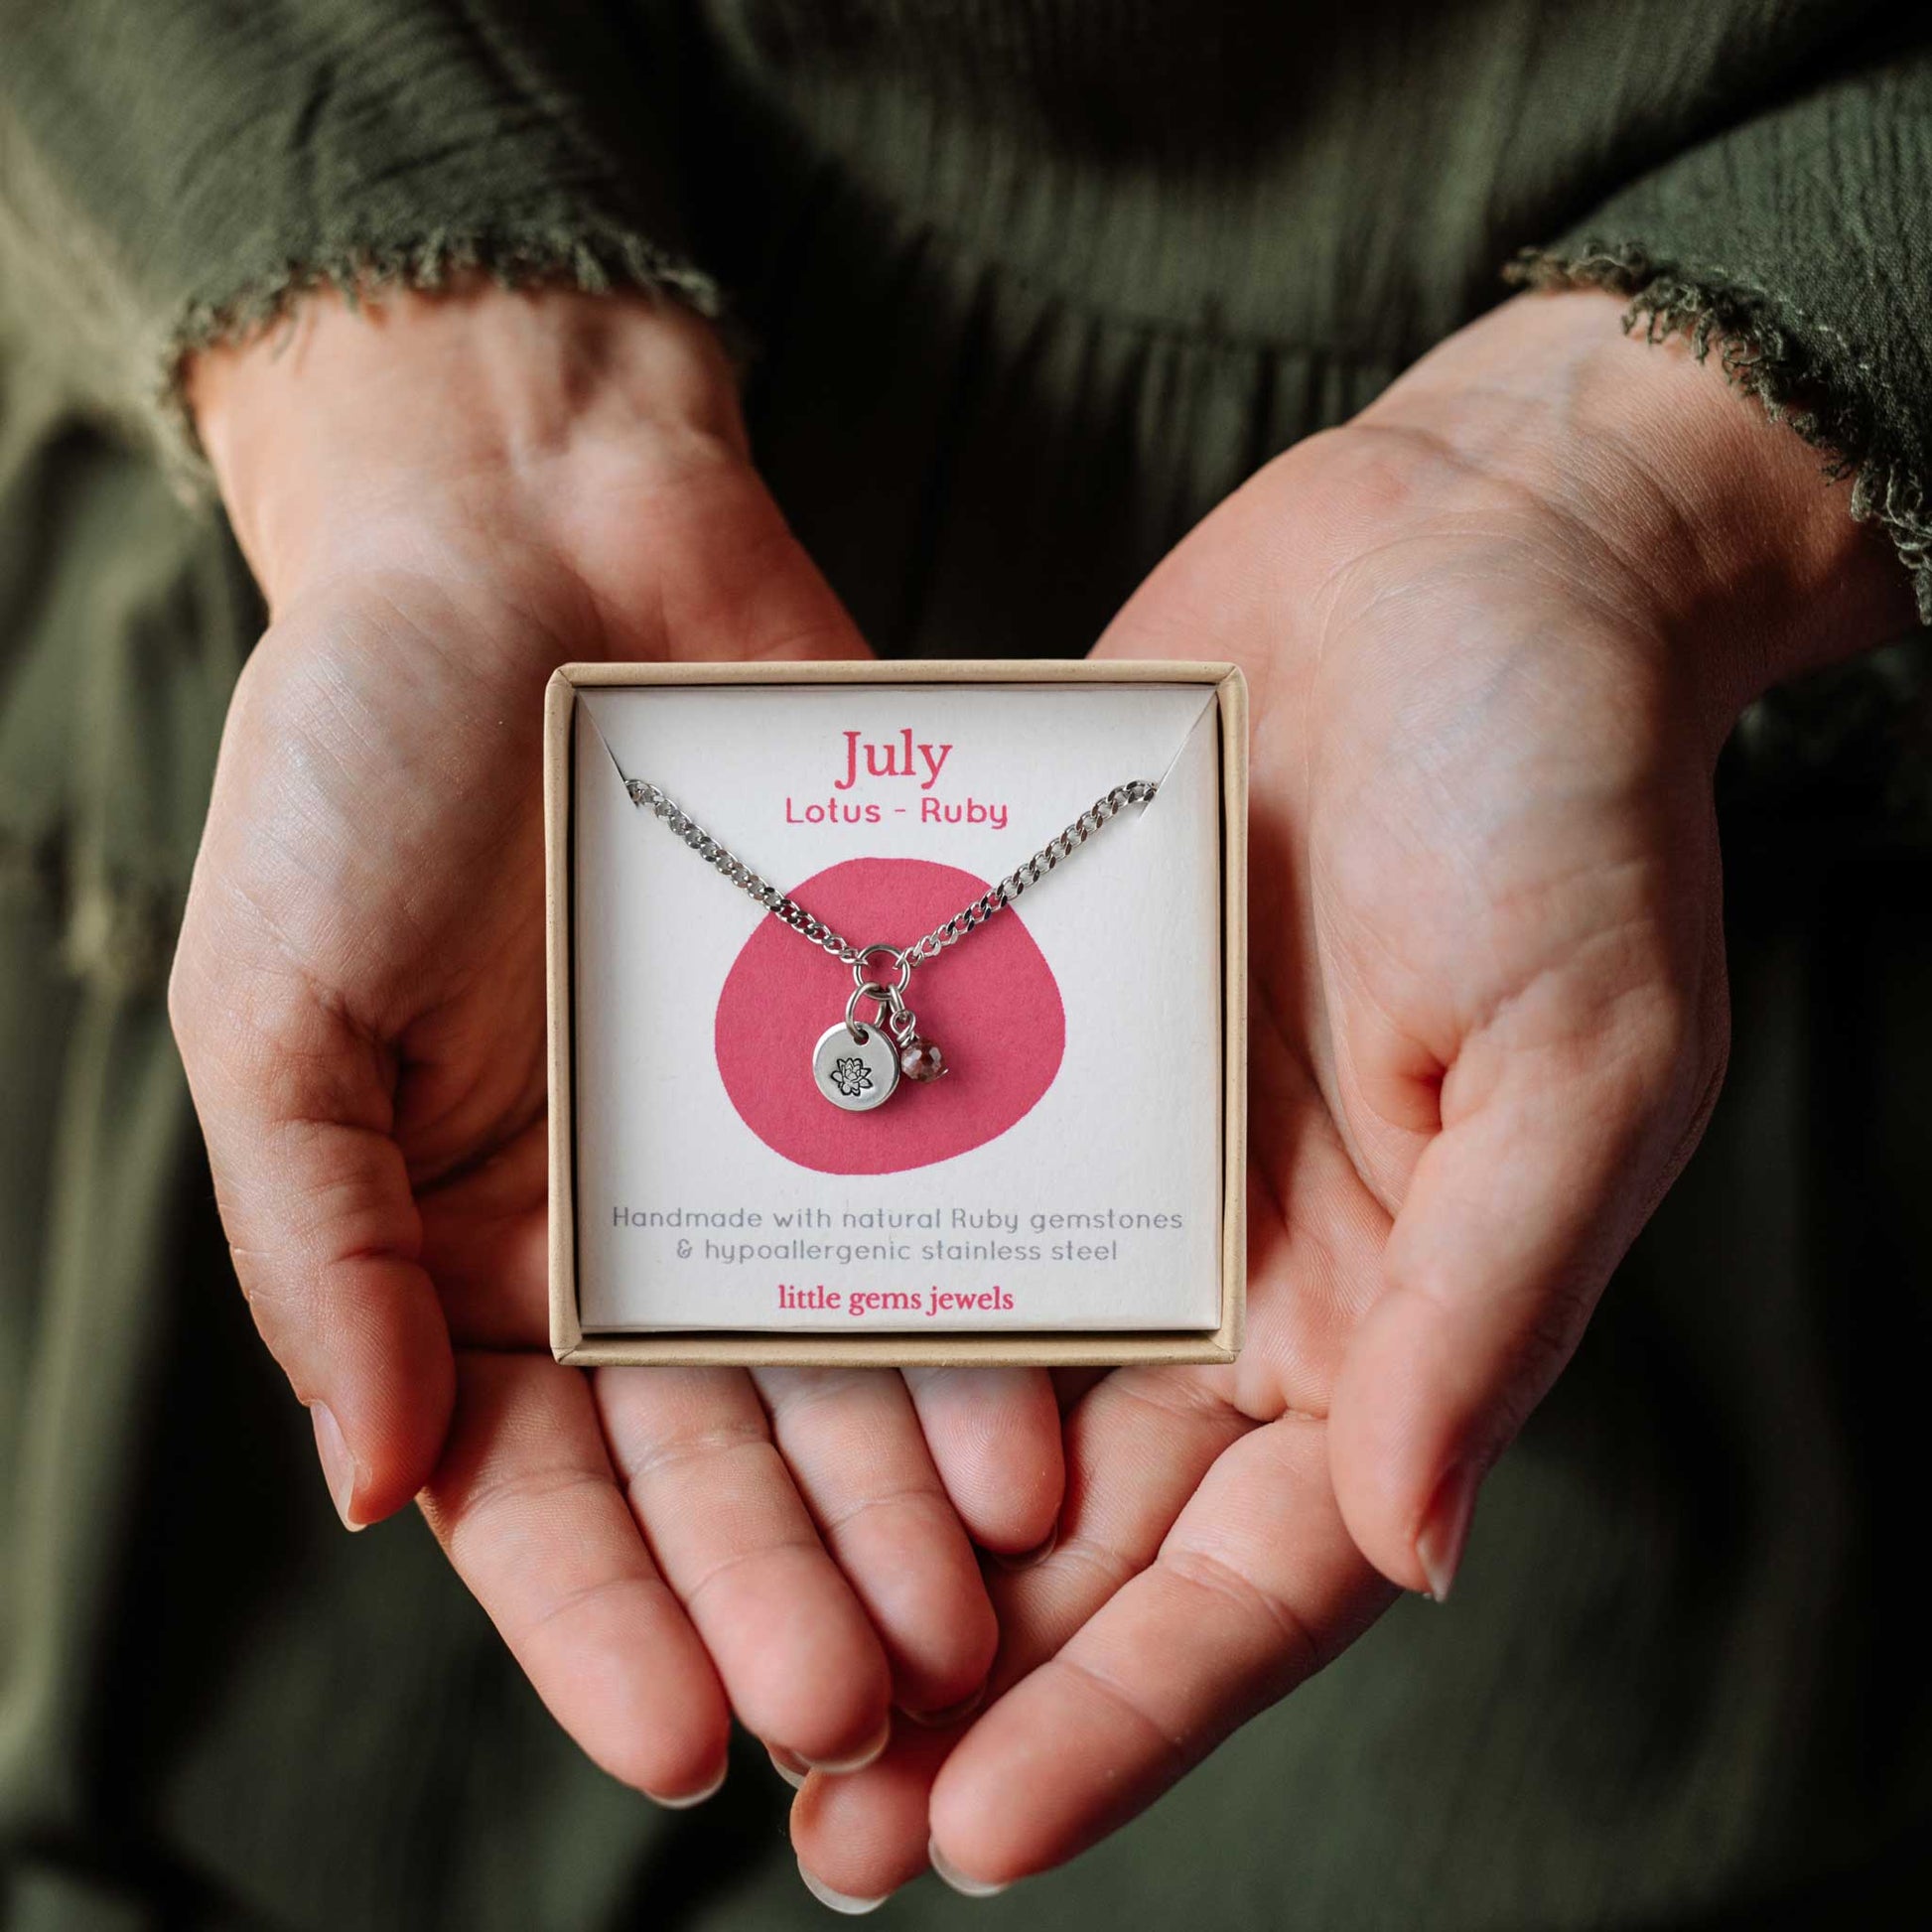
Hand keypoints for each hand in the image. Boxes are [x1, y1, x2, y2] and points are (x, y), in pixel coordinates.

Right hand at [168, 283, 1063, 1801]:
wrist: (537, 536)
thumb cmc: (363, 757)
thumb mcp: (277, 1004)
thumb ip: (321, 1243)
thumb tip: (371, 1484)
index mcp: (466, 1252)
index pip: (532, 1490)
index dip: (604, 1620)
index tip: (683, 1738)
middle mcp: (629, 1235)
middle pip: (714, 1461)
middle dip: (785, 1589)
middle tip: (868, 1711)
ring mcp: (765, 1153)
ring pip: (843, 1371)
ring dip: (899, 1504)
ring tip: (975, 1615)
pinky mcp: (885, 1061)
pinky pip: (939, 1216)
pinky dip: (978, 1330)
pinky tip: (1035, 1432)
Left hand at [788, 288, 1915, 1896]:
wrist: (1459, 562)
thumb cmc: (1562, 797)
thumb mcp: (1576, 1051)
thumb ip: (1489, 1301)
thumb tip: (1409, 1545)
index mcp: (1390, 1315)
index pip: (1253, 1576)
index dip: (1124, 1714)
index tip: (974, 1831)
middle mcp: (1248, 1275)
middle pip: (1094, 1538)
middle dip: (964, 1682)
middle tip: (812, 1817)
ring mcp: (1130, 1169)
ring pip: (987, 1402)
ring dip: (871, 1538)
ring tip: (735, 1658)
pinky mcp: (1039, 1051)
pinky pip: (932, 1203)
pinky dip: (845, 1312)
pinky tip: (721, 1397)